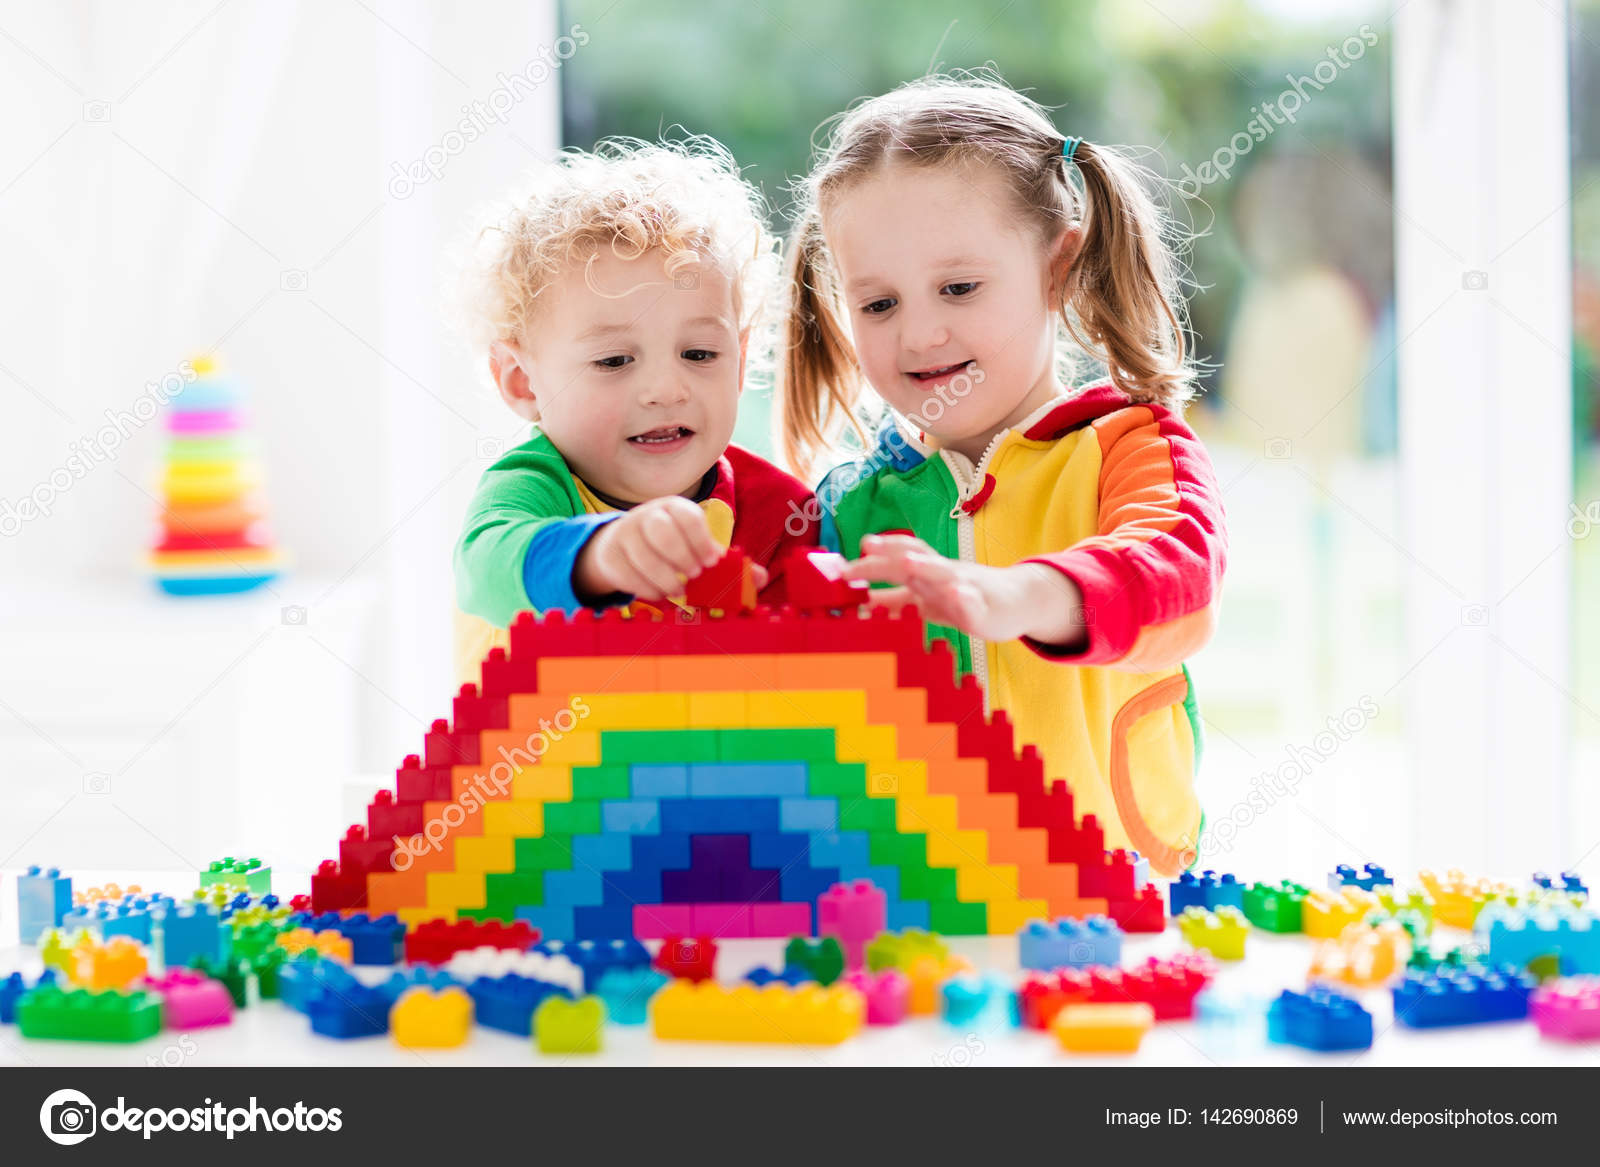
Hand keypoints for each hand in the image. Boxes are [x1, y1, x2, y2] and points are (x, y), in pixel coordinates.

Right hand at [574, 497, 738, 602]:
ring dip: (664, 577)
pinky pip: (626, 572)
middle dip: (679, 555)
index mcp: (674, 508)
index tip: (710, 561)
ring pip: (641, 554)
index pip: (687, 515)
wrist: (621, 547)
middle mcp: (647, 516)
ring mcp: (625, 533)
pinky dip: (645, 587)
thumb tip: (761, 577)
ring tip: (678, 589)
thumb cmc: (670, 547)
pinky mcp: (610, 555)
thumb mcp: (696, 548)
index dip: (700, 539)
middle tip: (693, 574)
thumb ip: (727, 563)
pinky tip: (659, 593)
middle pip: (660, 530)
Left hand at [841, 533, 1087, 647]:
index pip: (897, 556)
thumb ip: (894, 601)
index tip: (842, 567)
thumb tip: (859, 604)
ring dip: (925, 565)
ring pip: (945, 573)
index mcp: (926, 574)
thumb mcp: (925, 600)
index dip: (871, 559)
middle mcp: (942, 575)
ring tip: (905, 561)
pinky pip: (976, 603)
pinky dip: (966, 598)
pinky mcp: (986, 610)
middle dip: (885, 558)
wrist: (1018, 601)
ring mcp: (966, 589)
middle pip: (912, 559)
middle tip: (859, 559)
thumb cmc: (966, 598)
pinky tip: (958, 594)